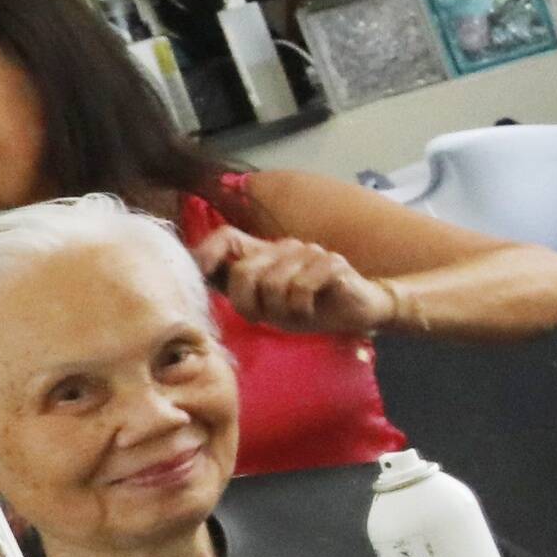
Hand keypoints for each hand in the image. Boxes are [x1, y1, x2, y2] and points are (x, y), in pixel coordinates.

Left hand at [195, 224, 400, 337]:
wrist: (358, 311)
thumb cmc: (309, 308)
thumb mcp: (267, 306)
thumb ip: (239, 292)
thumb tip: (198, 286)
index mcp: (263, 253)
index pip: (226, 237)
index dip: (207, 252)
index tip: (200, 275)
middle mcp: (283, 246)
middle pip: (245, 270)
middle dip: (247, 303)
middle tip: (261, 318)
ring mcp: (308, 251)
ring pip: (273, 283)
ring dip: (280, 310)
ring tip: (294, 314)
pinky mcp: (332, 262)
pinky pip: (302, 287)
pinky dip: (302, 308)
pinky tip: (311, 310)